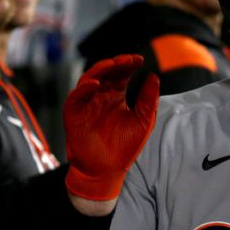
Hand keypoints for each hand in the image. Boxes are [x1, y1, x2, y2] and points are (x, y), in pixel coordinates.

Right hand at [63, 54, 158, 203]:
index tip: (140, 60)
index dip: (129, 64)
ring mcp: (86, 103)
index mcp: (116, 95)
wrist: (107, 169)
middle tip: (129, 59)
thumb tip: (154, 76)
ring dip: (101, 70)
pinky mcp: (74, 113)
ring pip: (90, 79)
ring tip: (114, 64)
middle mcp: (100, 96)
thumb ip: (148, 99)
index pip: (121, 74)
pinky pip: (76, 97)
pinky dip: (84, 89)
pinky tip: (96, 84)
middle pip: (106, 72)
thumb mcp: (143, 120)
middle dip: (117, 63)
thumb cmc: (125, 146)